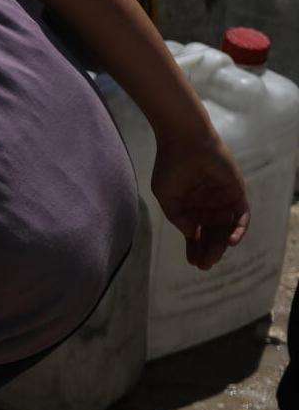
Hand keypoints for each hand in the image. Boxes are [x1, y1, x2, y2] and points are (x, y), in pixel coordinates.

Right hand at [151, 132, 249, 269]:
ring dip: (220, 245)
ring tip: (212, 258)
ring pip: (225, 229)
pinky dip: (238, 229)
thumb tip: (192, 234)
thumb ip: (178, 217)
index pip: (195, 233)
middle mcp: (208, 205)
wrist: (185, 142)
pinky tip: (230, 242)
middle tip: (204, 266)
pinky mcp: (236, 192)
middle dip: (208, 251)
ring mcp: (223, 200)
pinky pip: (242, 216)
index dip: (194, 248)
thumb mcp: (167, 197)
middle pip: (211, 234)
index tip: (192, 263)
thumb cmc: (171, 166)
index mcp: (191, 207)